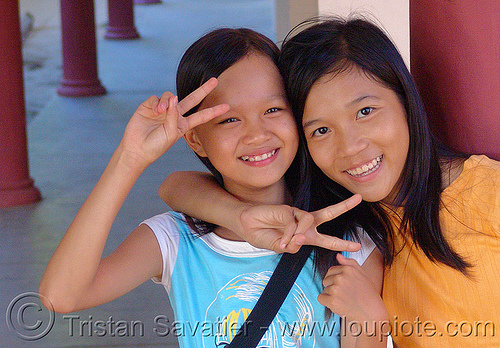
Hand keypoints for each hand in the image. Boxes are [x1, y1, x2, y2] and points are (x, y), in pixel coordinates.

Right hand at [119, 78, 229, 168]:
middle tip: (215, 80)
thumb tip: (174, 97)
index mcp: (183, 125)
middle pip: (192, 99)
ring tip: (161, 112)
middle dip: (203, 90)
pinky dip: (158, 103)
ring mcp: (163, 109)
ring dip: (168, 102)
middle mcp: (175, 115)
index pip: (201, 116)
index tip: (227, 107)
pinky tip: (155, 111)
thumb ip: (174, 116)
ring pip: (171, 96)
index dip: (213, 111)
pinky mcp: (150, 105)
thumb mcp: (171, 134)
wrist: (137, 148)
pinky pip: (157, 98)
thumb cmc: (156, 146)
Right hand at [237, 194, 362, 252]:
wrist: (247, 226)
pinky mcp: (288, 210)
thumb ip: (290, 246)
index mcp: (306, 236)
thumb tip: (300, 240)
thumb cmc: (264, 236)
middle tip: (359, 198)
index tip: (357, 247)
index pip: (327, 240)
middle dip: (344, 206)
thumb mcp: (279, 248)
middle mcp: (304, 224)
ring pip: (309, 221)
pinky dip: (289, 233)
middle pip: (328, 214)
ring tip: (287, 243)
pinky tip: (283, 239)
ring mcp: (296, 215)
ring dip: (300, 234)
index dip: (341, 244)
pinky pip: (294, 222)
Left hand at [318, 253, 387, 322]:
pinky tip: (338, 304)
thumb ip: (350, 263)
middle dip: (333, 287)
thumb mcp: (363, 274)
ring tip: (345, 300)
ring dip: (331, 295)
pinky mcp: (332, 300)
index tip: (345, 286)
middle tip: (345, 294)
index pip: (331, 270)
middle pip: (326, 280)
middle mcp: (340, 277)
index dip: (336, 279)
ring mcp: (335, 289)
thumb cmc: (369, 295)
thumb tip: (338, 255)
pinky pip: (321, 298)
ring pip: (324, 289)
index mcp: (348, 269)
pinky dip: (327, 303)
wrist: (372, 314)